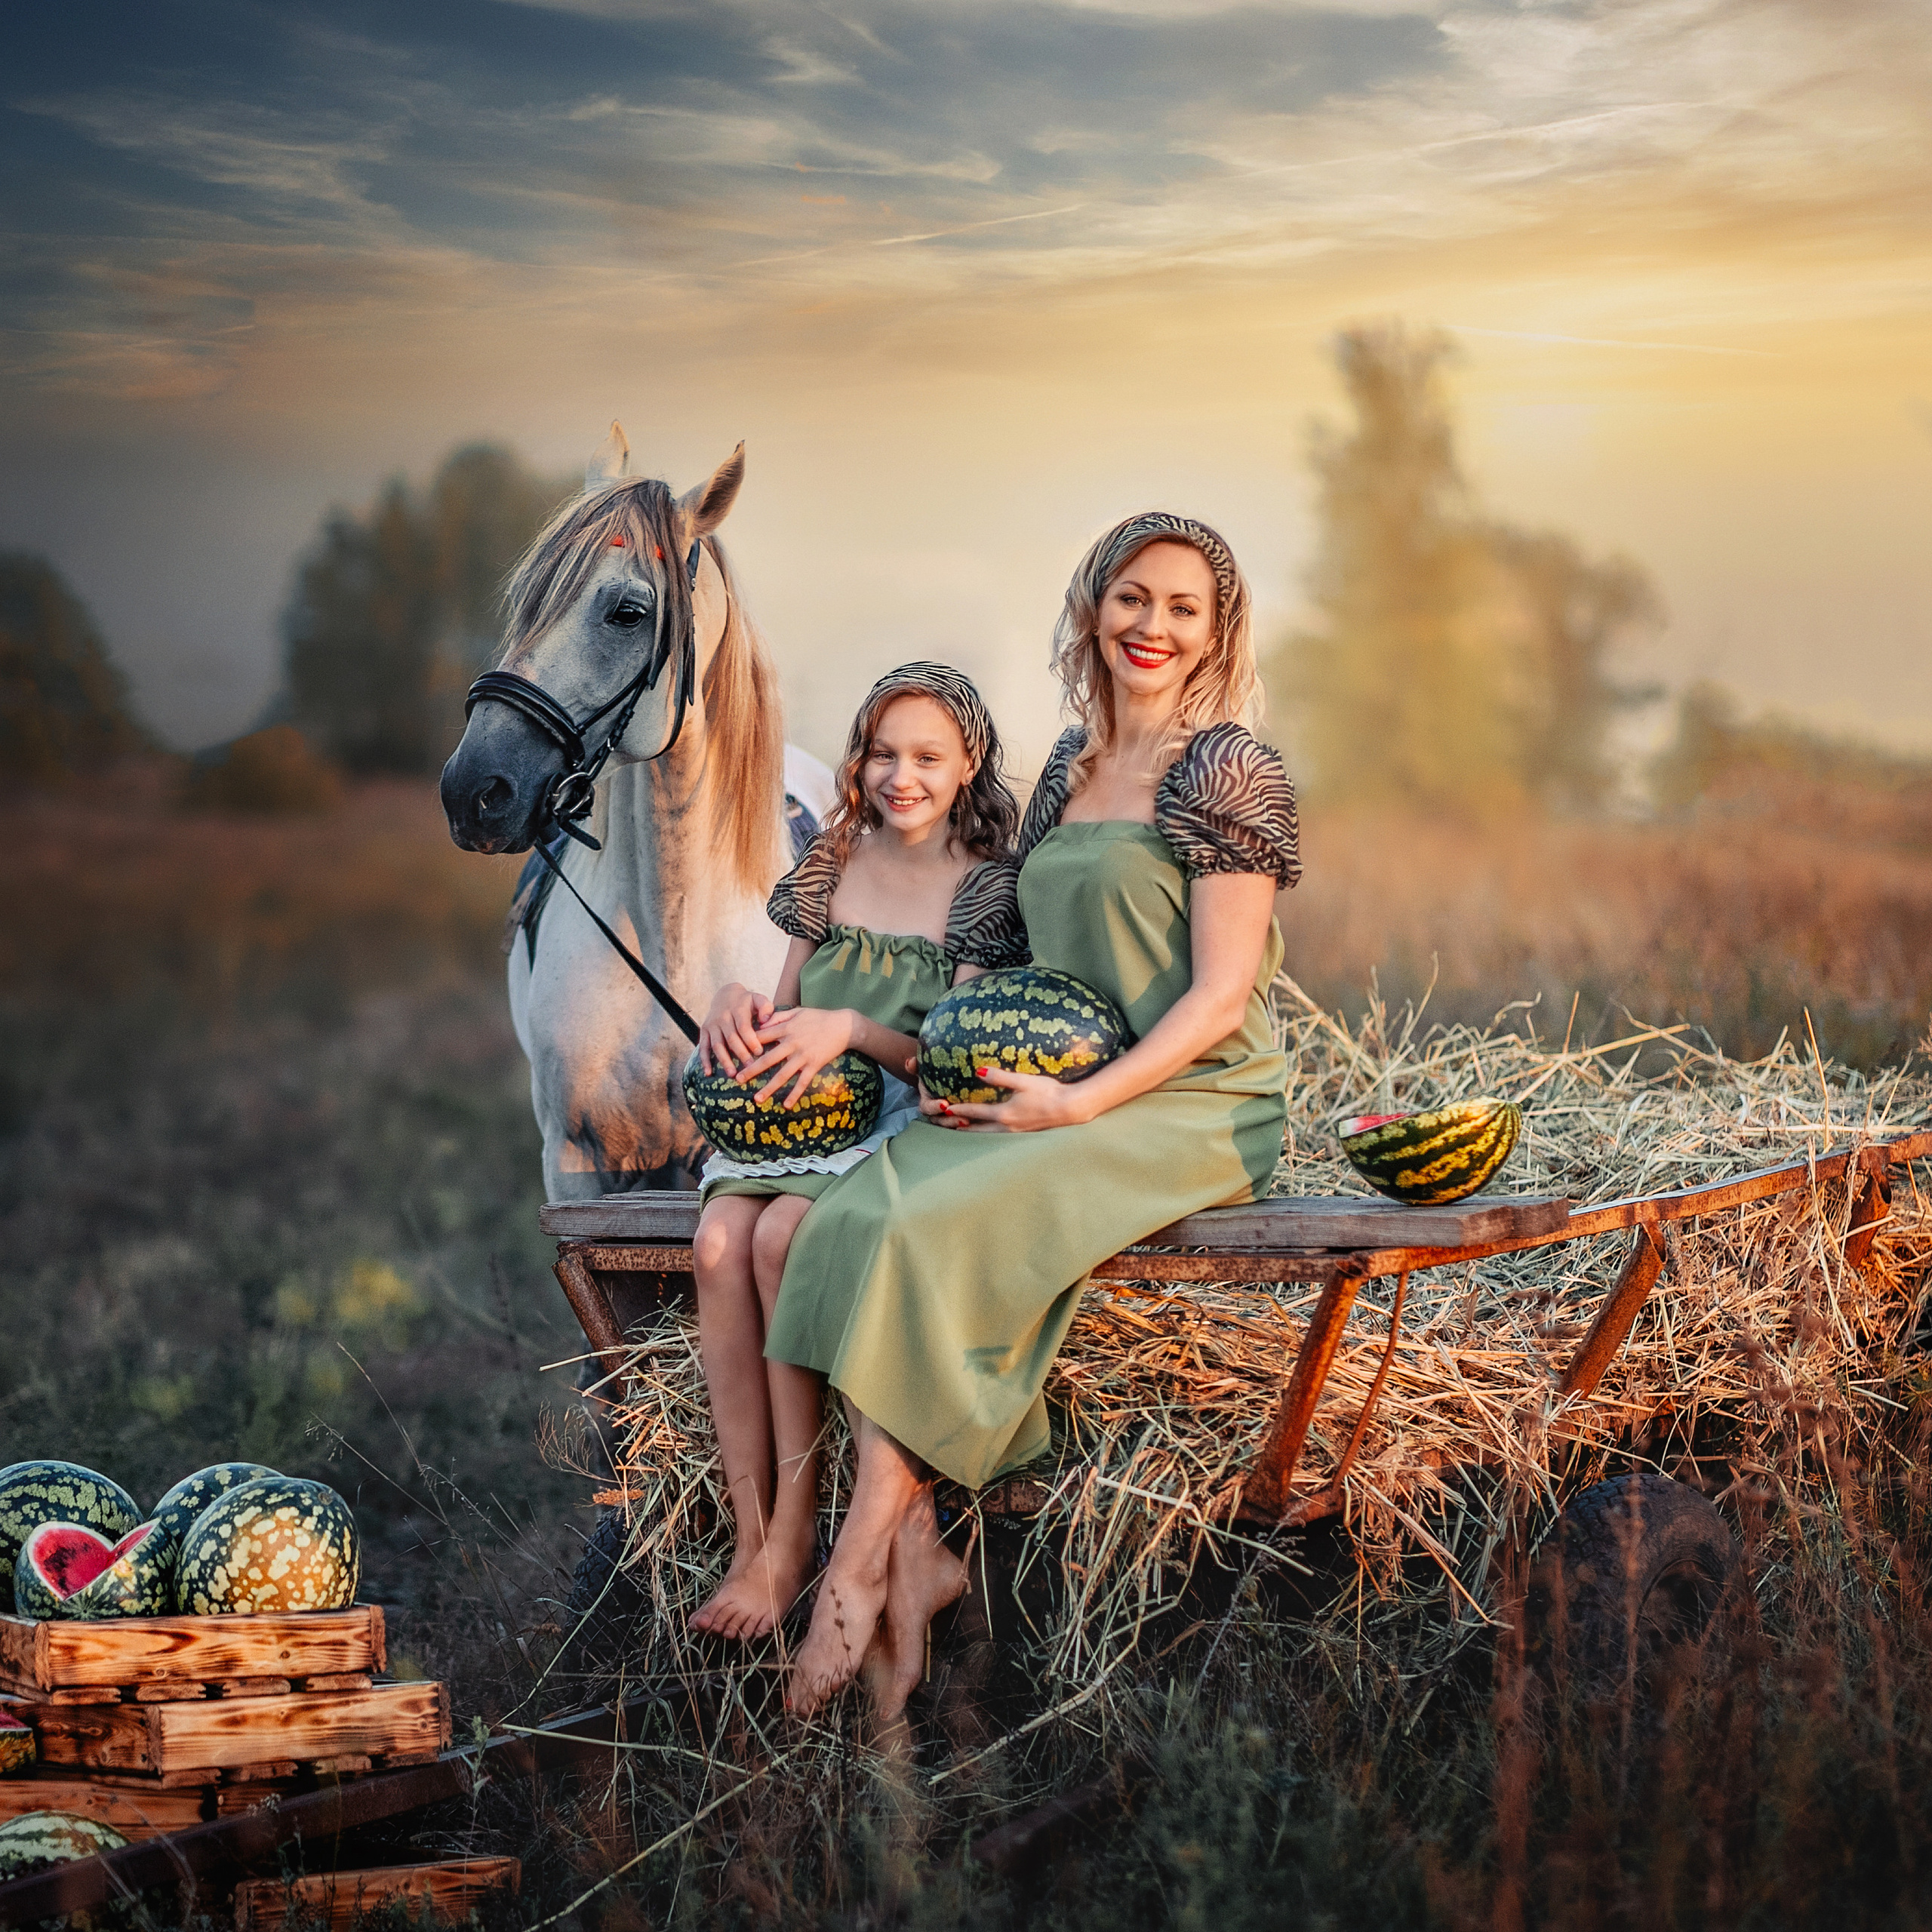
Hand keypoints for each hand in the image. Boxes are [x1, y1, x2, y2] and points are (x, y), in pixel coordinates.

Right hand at [699, 983, 772, 1073]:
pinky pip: (703, 1046)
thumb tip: (766, 1020)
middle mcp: (722, 1016)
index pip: (743, 1026)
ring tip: (732, 1074)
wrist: (725, 994)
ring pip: (717, 1044)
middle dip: (740, 1053)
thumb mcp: (758, 998)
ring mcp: (712, 1024)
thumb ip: (766, 1007)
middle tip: (750, 1067)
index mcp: (737, 1009)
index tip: (759, 1052)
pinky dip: (704, 1060)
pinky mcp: (704, 1030)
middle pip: (731, 1037)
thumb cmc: (747, 1002)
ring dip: (724, 1060)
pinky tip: (708, 1073)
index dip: (750, 1040)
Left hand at [735, 1006, 856, 1107]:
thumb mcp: (798, 1011)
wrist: (844, 1026)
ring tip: (757, 1099)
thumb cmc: (819, 1017)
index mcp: (786, 1028)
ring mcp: (803, 1055)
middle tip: (738, 1079)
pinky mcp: (814, 1065)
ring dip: (769, 1088)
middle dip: (752, 1070)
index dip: (748, 1045)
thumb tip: (760, 1023)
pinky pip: (803, 1082)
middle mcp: (793, 1043)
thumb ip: (778, 1016)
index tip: (735, 1054)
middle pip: (768, 1058)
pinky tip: (786, 1105)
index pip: (762, 1037)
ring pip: (783, 1074)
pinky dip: (795, 1094)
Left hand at [926, 1064, 1095, 1133]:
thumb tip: (978, 1072)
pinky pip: (997, 1136)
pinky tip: (986, 1130)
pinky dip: (986, 1134)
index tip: (944, 1108)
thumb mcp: (1023, 1081)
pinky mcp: (1023, 1133)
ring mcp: (1015, 1133)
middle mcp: (1006, 1127)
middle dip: (960, 1128)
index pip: (975, 1113)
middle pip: (976, 1131)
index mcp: (1004, 1114)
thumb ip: (1000, 1077)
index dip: (958, 1110)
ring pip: (986, 1136)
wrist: (1070, 1109)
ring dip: (972, 1133)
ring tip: (960, 1130)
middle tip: (945, 1126)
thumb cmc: (1048, 1093)